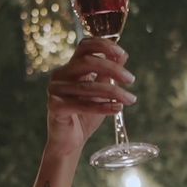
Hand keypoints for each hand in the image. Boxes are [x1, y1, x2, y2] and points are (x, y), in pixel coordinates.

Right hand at [45, 38, 136, 155]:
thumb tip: (122, 55)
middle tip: (131, 80)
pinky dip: (103, 107)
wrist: (70, 142)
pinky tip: (118, 108)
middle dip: (113, 69)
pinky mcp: (55, 107)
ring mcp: (55, 91)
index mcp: (71, 68)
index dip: (103, 45)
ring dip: (114, 92)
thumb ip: (108, 74)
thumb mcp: (101, 92)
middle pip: (87, 62)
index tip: (122, 54)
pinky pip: (82, 105)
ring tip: (130, 99)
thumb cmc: (85, 115)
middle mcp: (60, 75)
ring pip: (88, 86)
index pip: (84, 46)